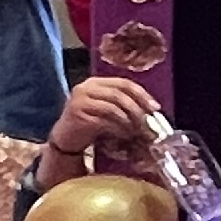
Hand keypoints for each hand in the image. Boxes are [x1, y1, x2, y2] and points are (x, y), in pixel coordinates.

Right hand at [41, 75, 164, 185]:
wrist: (65, 139)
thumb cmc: (90, 124)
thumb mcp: (107, 109)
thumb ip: (124, 104)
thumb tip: (152, 110)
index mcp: (95, 82)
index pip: (124, 83)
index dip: (142, 95)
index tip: (155, 108)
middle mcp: (86, 87)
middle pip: (119, 94)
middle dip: (137, 110)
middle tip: (148, 123)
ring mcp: (79, 100)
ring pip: (113, 108)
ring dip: (129, 121)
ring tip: (137, 131)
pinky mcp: (77, 115)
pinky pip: (104, 121)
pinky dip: (117, 128)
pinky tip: (124, 135)